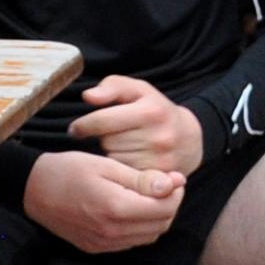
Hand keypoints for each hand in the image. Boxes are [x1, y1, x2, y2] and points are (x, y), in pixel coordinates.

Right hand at [22, 145, 186, 254]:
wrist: (33, 189)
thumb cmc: (69, 170)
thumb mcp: (107, 166)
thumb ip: (141, 179)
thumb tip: (174, 183)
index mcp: (115, 208)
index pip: (165, 208)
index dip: (176, 192)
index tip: (174, 177)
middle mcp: (111, 232)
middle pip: (161, 225)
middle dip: (170, 204)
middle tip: (165, 184)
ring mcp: (103, 244)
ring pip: (149, 237)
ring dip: (157, 217)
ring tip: (149, 195)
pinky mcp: (95, 248)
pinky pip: (131, 242)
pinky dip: (140, 228)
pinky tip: (133, 209)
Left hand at [68, 74, 206, 175]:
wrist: (189, 139)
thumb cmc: (155, 110)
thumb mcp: (138, 90)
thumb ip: (112, 86)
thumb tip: (88, 96)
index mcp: (151, 111)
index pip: (102, 120)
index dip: (83, 125)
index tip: (76, 129)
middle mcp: (158, 136)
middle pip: (107, 142)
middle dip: (104, 138)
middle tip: (113, 135)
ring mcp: (160, 160)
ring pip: (114, 160)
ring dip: (112, 154)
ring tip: (124, 147)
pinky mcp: (159, 178)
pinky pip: (125, 176)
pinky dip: (122, 169)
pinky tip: (128, 160)